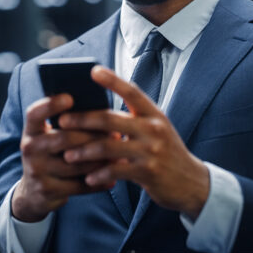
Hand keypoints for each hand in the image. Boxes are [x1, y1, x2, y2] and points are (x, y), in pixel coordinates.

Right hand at [11, 94, 115, 222]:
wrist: (34, 192)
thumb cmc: (51, 154)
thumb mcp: (49, 136)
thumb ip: (66, 123)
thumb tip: (98, 106)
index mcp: (31, 131)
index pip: (35, 113)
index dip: (50, 105)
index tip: (70, 98)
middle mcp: (30, 149)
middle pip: (64, 138)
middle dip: (93, 136)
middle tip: (116, 134)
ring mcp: (37, 171)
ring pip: (75, 164)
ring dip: (100, 160)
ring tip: (119, 155)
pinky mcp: (47, 190)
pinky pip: (78, 185)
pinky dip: (98, 180)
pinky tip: (112, 177)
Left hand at [58, 66, 209, 219]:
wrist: (191, 182)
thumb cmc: (166, 152)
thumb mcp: (156, 129)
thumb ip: (134, 119)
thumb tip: (98, 109)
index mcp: (154, 113)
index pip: (131, 91)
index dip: (112, 80)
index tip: (93, 71)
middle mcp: (153, 128)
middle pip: (110, 119)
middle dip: (82, 119)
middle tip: (61, 121)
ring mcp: (151, 150)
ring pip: (109, 146)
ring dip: (84, 151)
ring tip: (67, 155)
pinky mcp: (148, 172)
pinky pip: (116, 171)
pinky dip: (100, 174)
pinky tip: (88, 177)